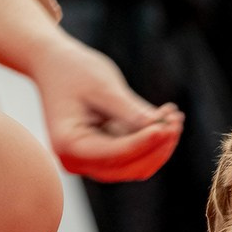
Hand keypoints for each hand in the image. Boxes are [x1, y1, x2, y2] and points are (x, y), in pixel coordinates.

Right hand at [29, 37, 184, 182]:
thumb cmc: (73, 70)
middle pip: (128, 166)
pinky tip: (166, 116)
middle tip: (177, 120)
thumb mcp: (103, 86)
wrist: (54, 65)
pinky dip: (152, 139)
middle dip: (156, 146)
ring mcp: (91, 160)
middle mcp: (77, 161)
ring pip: (136, 165)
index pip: (114, 153)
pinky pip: (135, 155)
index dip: (144, 142)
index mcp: (68, 145)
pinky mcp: (105, 153)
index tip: (168, 127)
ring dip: (159, 144)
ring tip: (174, 116)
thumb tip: (160, 129)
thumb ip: (130, 111)